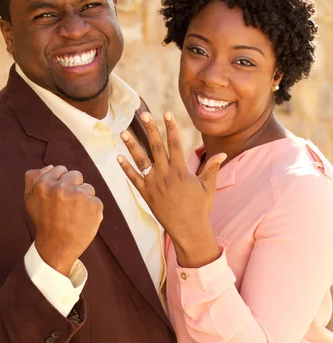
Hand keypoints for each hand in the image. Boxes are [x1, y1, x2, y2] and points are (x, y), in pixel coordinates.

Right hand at [24, 165, 102, 275]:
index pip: (60, 170)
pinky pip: (96, 200)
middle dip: (73, 188)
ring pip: (88, 188)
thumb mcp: (30, 199)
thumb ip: (33, 178)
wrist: (56, 247)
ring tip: (75, 214)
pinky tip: (82, 220)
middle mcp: (61, 188)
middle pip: (76, 175)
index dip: (60, 183)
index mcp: (44, 184)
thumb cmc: (44, 222)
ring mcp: (79, 196)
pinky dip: (92, 210)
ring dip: (84, 199)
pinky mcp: (94, 205)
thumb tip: (50, 166)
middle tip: (67, 206)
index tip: (58, 197)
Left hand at [117, 112, 225, 266]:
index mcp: (180, 170)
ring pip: (141, 161)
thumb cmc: (200, 208)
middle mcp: (165, 174)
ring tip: (123, 133)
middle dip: (149, 129)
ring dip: (132, 146)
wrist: (188, 229)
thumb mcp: (209, 187)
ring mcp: (154, 184)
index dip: (171, 127)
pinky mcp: (146, 195)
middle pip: (156, 147)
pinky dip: (126, 168)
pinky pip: (134, 179)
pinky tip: (119, 157)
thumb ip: (212, 168)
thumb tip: (222, 154)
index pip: (175, 143)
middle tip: (143, 114)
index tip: (166, 113)